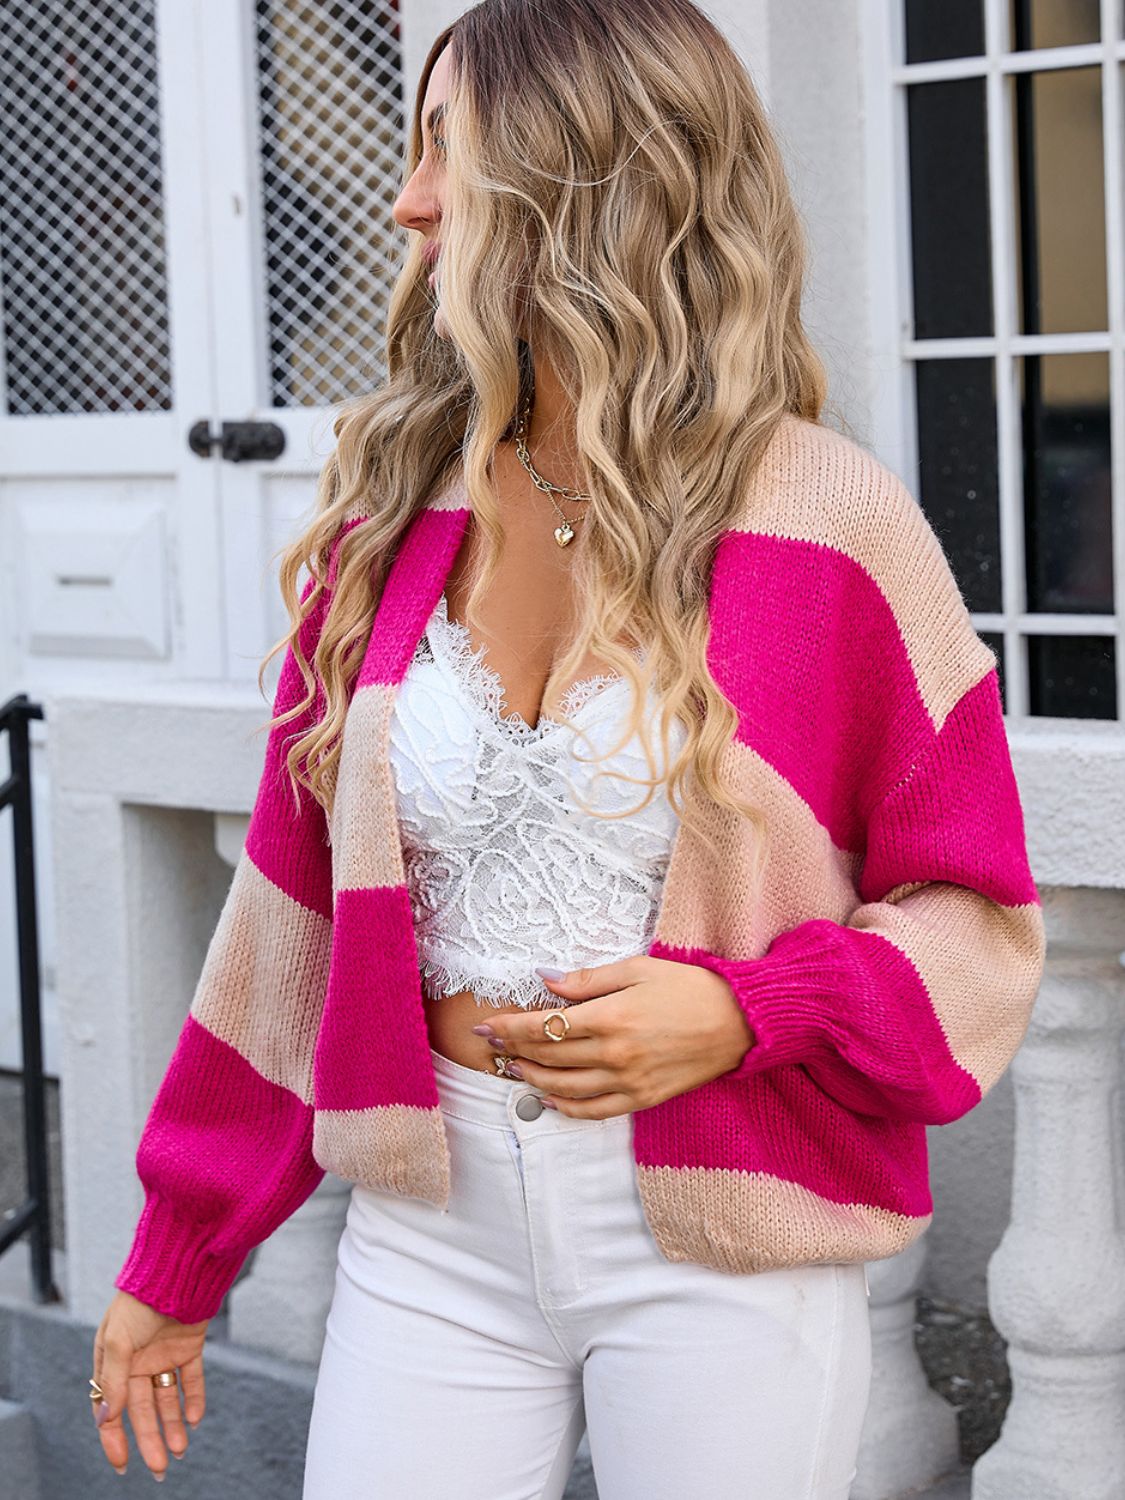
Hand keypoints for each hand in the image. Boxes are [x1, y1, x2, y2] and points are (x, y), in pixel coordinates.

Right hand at [92, 1289, 209, 1479]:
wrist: (177, 1267)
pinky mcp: (190, 1346)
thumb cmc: (139, 1300)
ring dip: (173, 1424)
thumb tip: (106, 1419)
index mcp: (113, 1361)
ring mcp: (164, 1355)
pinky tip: (196, 1419)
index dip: (115, 1437)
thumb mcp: (118, 1340)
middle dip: (150, 1440)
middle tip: (160, 1468)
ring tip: (180, 1450)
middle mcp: (138, 1362)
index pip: (112, 1408)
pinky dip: (194, 1399)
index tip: (123, 1464)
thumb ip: (113, 1379)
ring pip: (168, 1399)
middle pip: (143, 1410)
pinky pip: (191, 1379)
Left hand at [473, 956, 755, 1117]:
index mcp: (611, 1017)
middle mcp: (615, 1054)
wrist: (740, 1021)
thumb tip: (544, 978)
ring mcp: (629, 1082)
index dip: (509, 1029)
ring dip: (532, 1080)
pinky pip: (594, 1112)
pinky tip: (549, 1099)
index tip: (486, 1027)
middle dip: (514, 1052)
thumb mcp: (637, 968)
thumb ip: (587, 980)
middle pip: (549, 1058)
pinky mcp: (643, 1099)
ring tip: (514, 1069)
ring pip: (564, 1089)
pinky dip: (566, 1109)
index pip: (544, 1027)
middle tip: (492, 1047)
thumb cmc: (689, 986)